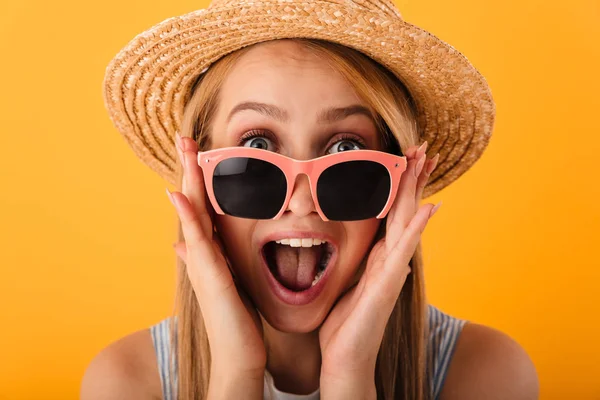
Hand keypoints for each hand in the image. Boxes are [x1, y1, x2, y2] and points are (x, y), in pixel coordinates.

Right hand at [167, 134, 265, 395]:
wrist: (238, 351)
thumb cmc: (234, 316)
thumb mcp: (222, 280)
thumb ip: (206, 258)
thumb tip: (183, 244)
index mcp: (209, 249)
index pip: (203, 205)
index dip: (199, 177)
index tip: (198, 150)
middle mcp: (201, 251)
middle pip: (193, 201)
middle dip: (189, 168)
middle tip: (184, 137)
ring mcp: (202, 261)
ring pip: (192, 212)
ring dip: (187, 180)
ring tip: (183, 151)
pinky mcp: (209, 273)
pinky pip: (197, 239)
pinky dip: (187, 216)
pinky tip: (178, 194)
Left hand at [318, 142, 440, 398]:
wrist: (345, 360)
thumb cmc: (345, 324)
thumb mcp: (349, 283)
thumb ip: (362, 263)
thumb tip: (372, 248)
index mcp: (378, 257)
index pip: (392, 213)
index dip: (400, 186)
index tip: (407, 159)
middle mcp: (390, 260)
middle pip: (404, 210)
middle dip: (412, 179)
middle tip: (423, 148)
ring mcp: (391, 271)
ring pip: (406, 222)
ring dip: (416, 192)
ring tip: (424, 163)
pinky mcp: (387, 286)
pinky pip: (403, 251)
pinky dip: (416, 229)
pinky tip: (428, 208)